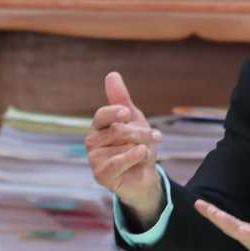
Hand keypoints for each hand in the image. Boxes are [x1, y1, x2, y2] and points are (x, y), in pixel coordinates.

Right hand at [86, 71, 164, 226]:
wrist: (145, 176)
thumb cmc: (138, 145)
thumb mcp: (134, 119)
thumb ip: (121, 99)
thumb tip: (112, 74)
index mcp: (99, 126)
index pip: (101, 115)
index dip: (114, 112)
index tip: (127, 112)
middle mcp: (92, 141)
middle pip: (116, 130)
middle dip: (140, 133)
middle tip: (156, 136)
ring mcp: (94, 159)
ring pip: (119, 147)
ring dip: (140, 148)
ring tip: (146, 152)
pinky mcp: (100, 175)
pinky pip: (115, 163)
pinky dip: (132, 158)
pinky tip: (141, 153)